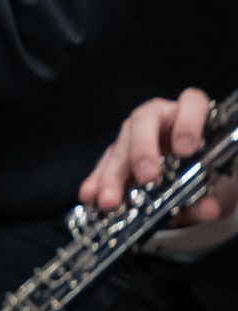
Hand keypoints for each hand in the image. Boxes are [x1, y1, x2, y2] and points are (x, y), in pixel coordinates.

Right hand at [80, 90, 226, 220]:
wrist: (201, 187)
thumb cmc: (212, 176)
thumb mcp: (220, 187)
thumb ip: (215, 196)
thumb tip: (206, 207)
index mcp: (192, 117)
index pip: (192, 103)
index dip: (189, 122)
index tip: (187, 149)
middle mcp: (161, 120)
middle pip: (144, 120)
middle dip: (143, 149)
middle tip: (147, 177)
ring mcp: (136, 136)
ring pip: (120, 145)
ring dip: (114, 174)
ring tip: (110, 200)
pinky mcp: (119, 155)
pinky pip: (104, 164)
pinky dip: (97, 181)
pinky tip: (90, 195)